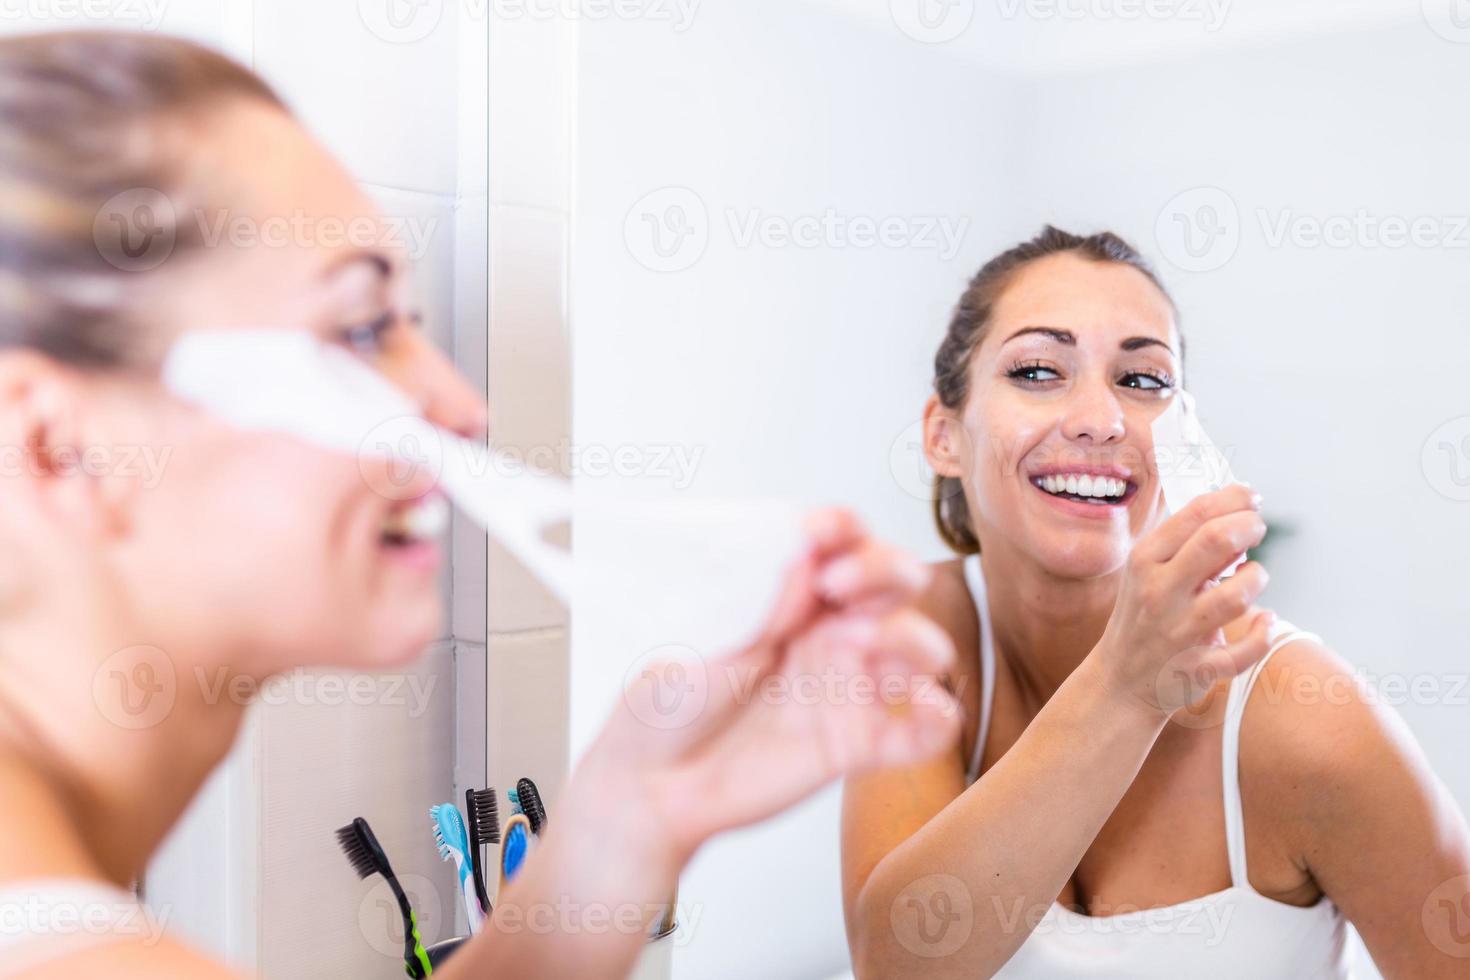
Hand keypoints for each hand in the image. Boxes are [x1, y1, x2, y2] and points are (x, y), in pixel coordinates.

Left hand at [585, 508, 959, 866]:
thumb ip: (762, 602)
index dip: (842, 529)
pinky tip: (930, 710)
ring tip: (862, 647)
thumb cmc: (665, 702)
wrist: (649, 784)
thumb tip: (805, 558)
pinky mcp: (854, 743)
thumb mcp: (703, 639)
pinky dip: (938, 720)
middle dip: (883, 570)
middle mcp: (826, 630)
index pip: (840, 541)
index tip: (821, 533)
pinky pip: (917, 732)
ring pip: (917, 649)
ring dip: (908, 637)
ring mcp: (845, 685)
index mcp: (788, 592)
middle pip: (893, 581)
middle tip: (837, 586)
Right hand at [1094, 483, 1275, 719]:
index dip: (1233, 499)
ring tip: (1253, 576)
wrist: (1120, 680)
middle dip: (1249, 526)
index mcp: (1145, 560)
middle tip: (1257, 528)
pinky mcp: (1198, 666)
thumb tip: (1236, 515)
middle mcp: (1159, 592)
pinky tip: (1264, 622)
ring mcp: (1178, 631)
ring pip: (1237, 595)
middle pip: (1216, 540)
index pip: (1195, 514)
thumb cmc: (1143, 615)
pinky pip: (1245, 650)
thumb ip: (1185, 544)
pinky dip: (1263, 634)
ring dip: (1257, 577)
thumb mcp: (1148, 572)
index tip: (1250, 498)